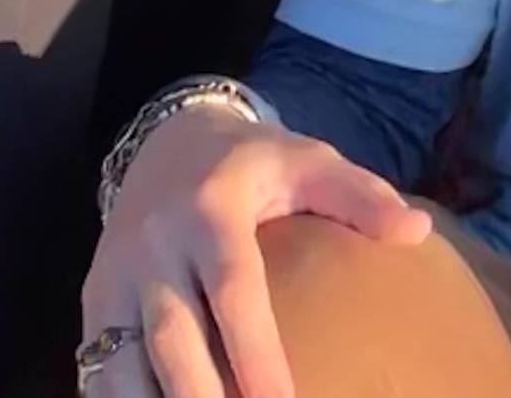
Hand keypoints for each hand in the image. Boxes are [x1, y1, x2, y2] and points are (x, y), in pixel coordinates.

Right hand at [77, 105, 432, 397]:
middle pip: (172, 339)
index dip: (256, 357)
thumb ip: (360, 196)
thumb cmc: (253, 163)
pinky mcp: (95, 299)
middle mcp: (155, 247)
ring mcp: (116, 276)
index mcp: (212, 212)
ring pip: (121, 360)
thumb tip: (416, 231)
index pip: (234, 294)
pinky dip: (116, 397)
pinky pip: (96, 361)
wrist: (168, 139)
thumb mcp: (308, 161)